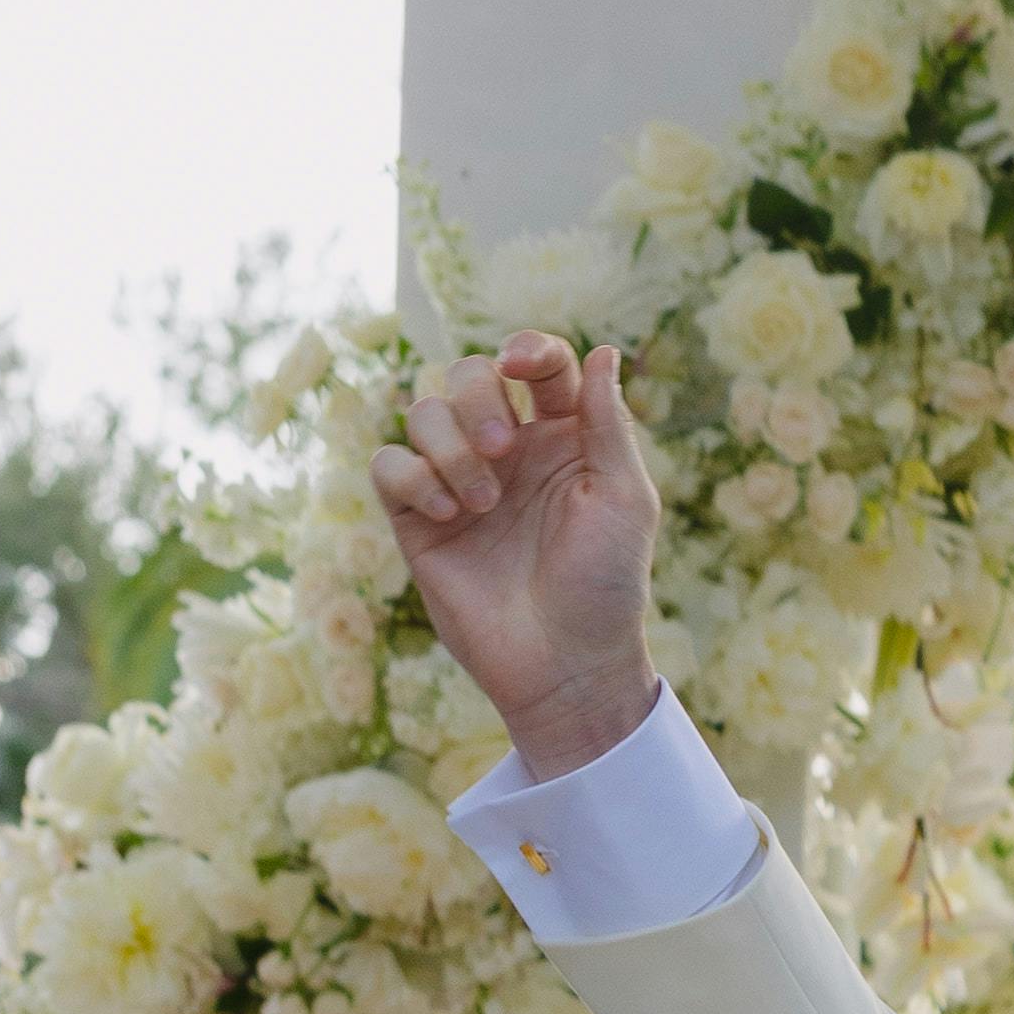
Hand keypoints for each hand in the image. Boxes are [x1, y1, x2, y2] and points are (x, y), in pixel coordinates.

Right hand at [366, 337, 672, 785]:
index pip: (538, 364)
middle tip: (501, 451)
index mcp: (563, 438)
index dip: (526, 350)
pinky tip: (448, 513)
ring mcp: (459, 482)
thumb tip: (605, 350)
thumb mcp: (624, 499)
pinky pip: (389, 465)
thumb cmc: (606, 585)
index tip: (520, 368)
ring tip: (483, 503)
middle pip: (467, 375)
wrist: (565, 663)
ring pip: (423, 412)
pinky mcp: (419, 520)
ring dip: (449, 445)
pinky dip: (412, 476)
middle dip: (477, 398)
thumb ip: (608, 423)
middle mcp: (508, 452)